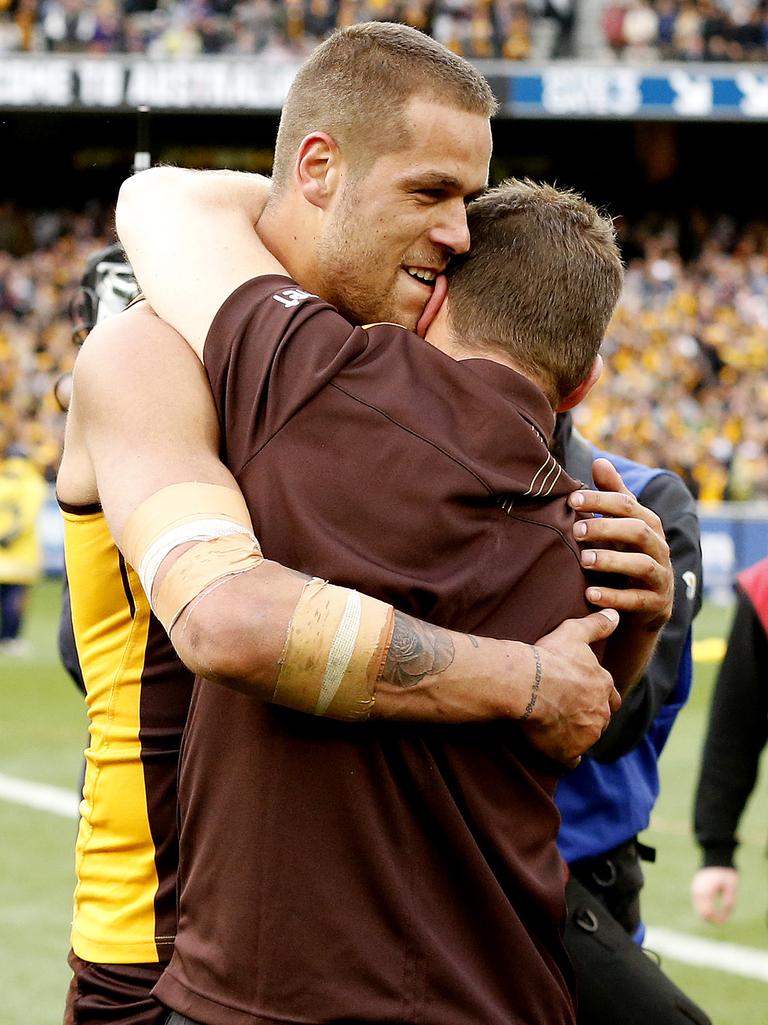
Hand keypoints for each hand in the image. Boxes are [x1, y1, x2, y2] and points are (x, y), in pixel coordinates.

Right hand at [522, 609, 621, 766]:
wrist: (527, 683)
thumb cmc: (550, 656)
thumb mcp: (575, 632)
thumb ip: (597, 625)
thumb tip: (615, 614)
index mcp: (603, 685)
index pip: (610, 697)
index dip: (598, 697)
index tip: (583, 695)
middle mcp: (600, 712)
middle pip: (600, 719)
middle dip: (589, 717)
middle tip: (568, 713)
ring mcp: (586, 734)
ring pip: (587, 738)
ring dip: (576, 736)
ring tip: (557, 729)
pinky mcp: (569, 751)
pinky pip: (570, 760)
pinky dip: (564, 756)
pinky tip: (554, 750)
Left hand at [568, 459, 672, 632]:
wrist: (644, 604)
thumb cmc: (626, 555)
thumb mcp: (620, 526)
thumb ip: (612, 496)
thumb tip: (600, 461)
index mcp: (648, 524)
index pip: (627, 505)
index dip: (601, 499)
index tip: (572, 499)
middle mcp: (658, 547)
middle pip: (638, 531)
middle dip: (606, 527)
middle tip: (576, 530)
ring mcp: (660, 577)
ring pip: (642, 564)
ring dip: (611, 561)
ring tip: (584, 561)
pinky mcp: (656, 604)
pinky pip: (637, 600)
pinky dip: (614, 597)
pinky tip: (590, 594)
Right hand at [691, 866, 738, 923]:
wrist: (715, 857)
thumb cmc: (725, 872)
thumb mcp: (731, 888)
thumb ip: (729, 902)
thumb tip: (724, 917)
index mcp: (706, 892)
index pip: (708, 913)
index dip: (716, 920)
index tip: (724, 922)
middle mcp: (698, 892)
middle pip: (702, 913)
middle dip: (711, 920)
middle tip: (722, 921)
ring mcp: (695, 889)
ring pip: (698, 909)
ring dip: (707, 914)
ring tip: (718, 913)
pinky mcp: (695, 887)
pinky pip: (697, 903)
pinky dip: (704, 908)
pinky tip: (712, 907)